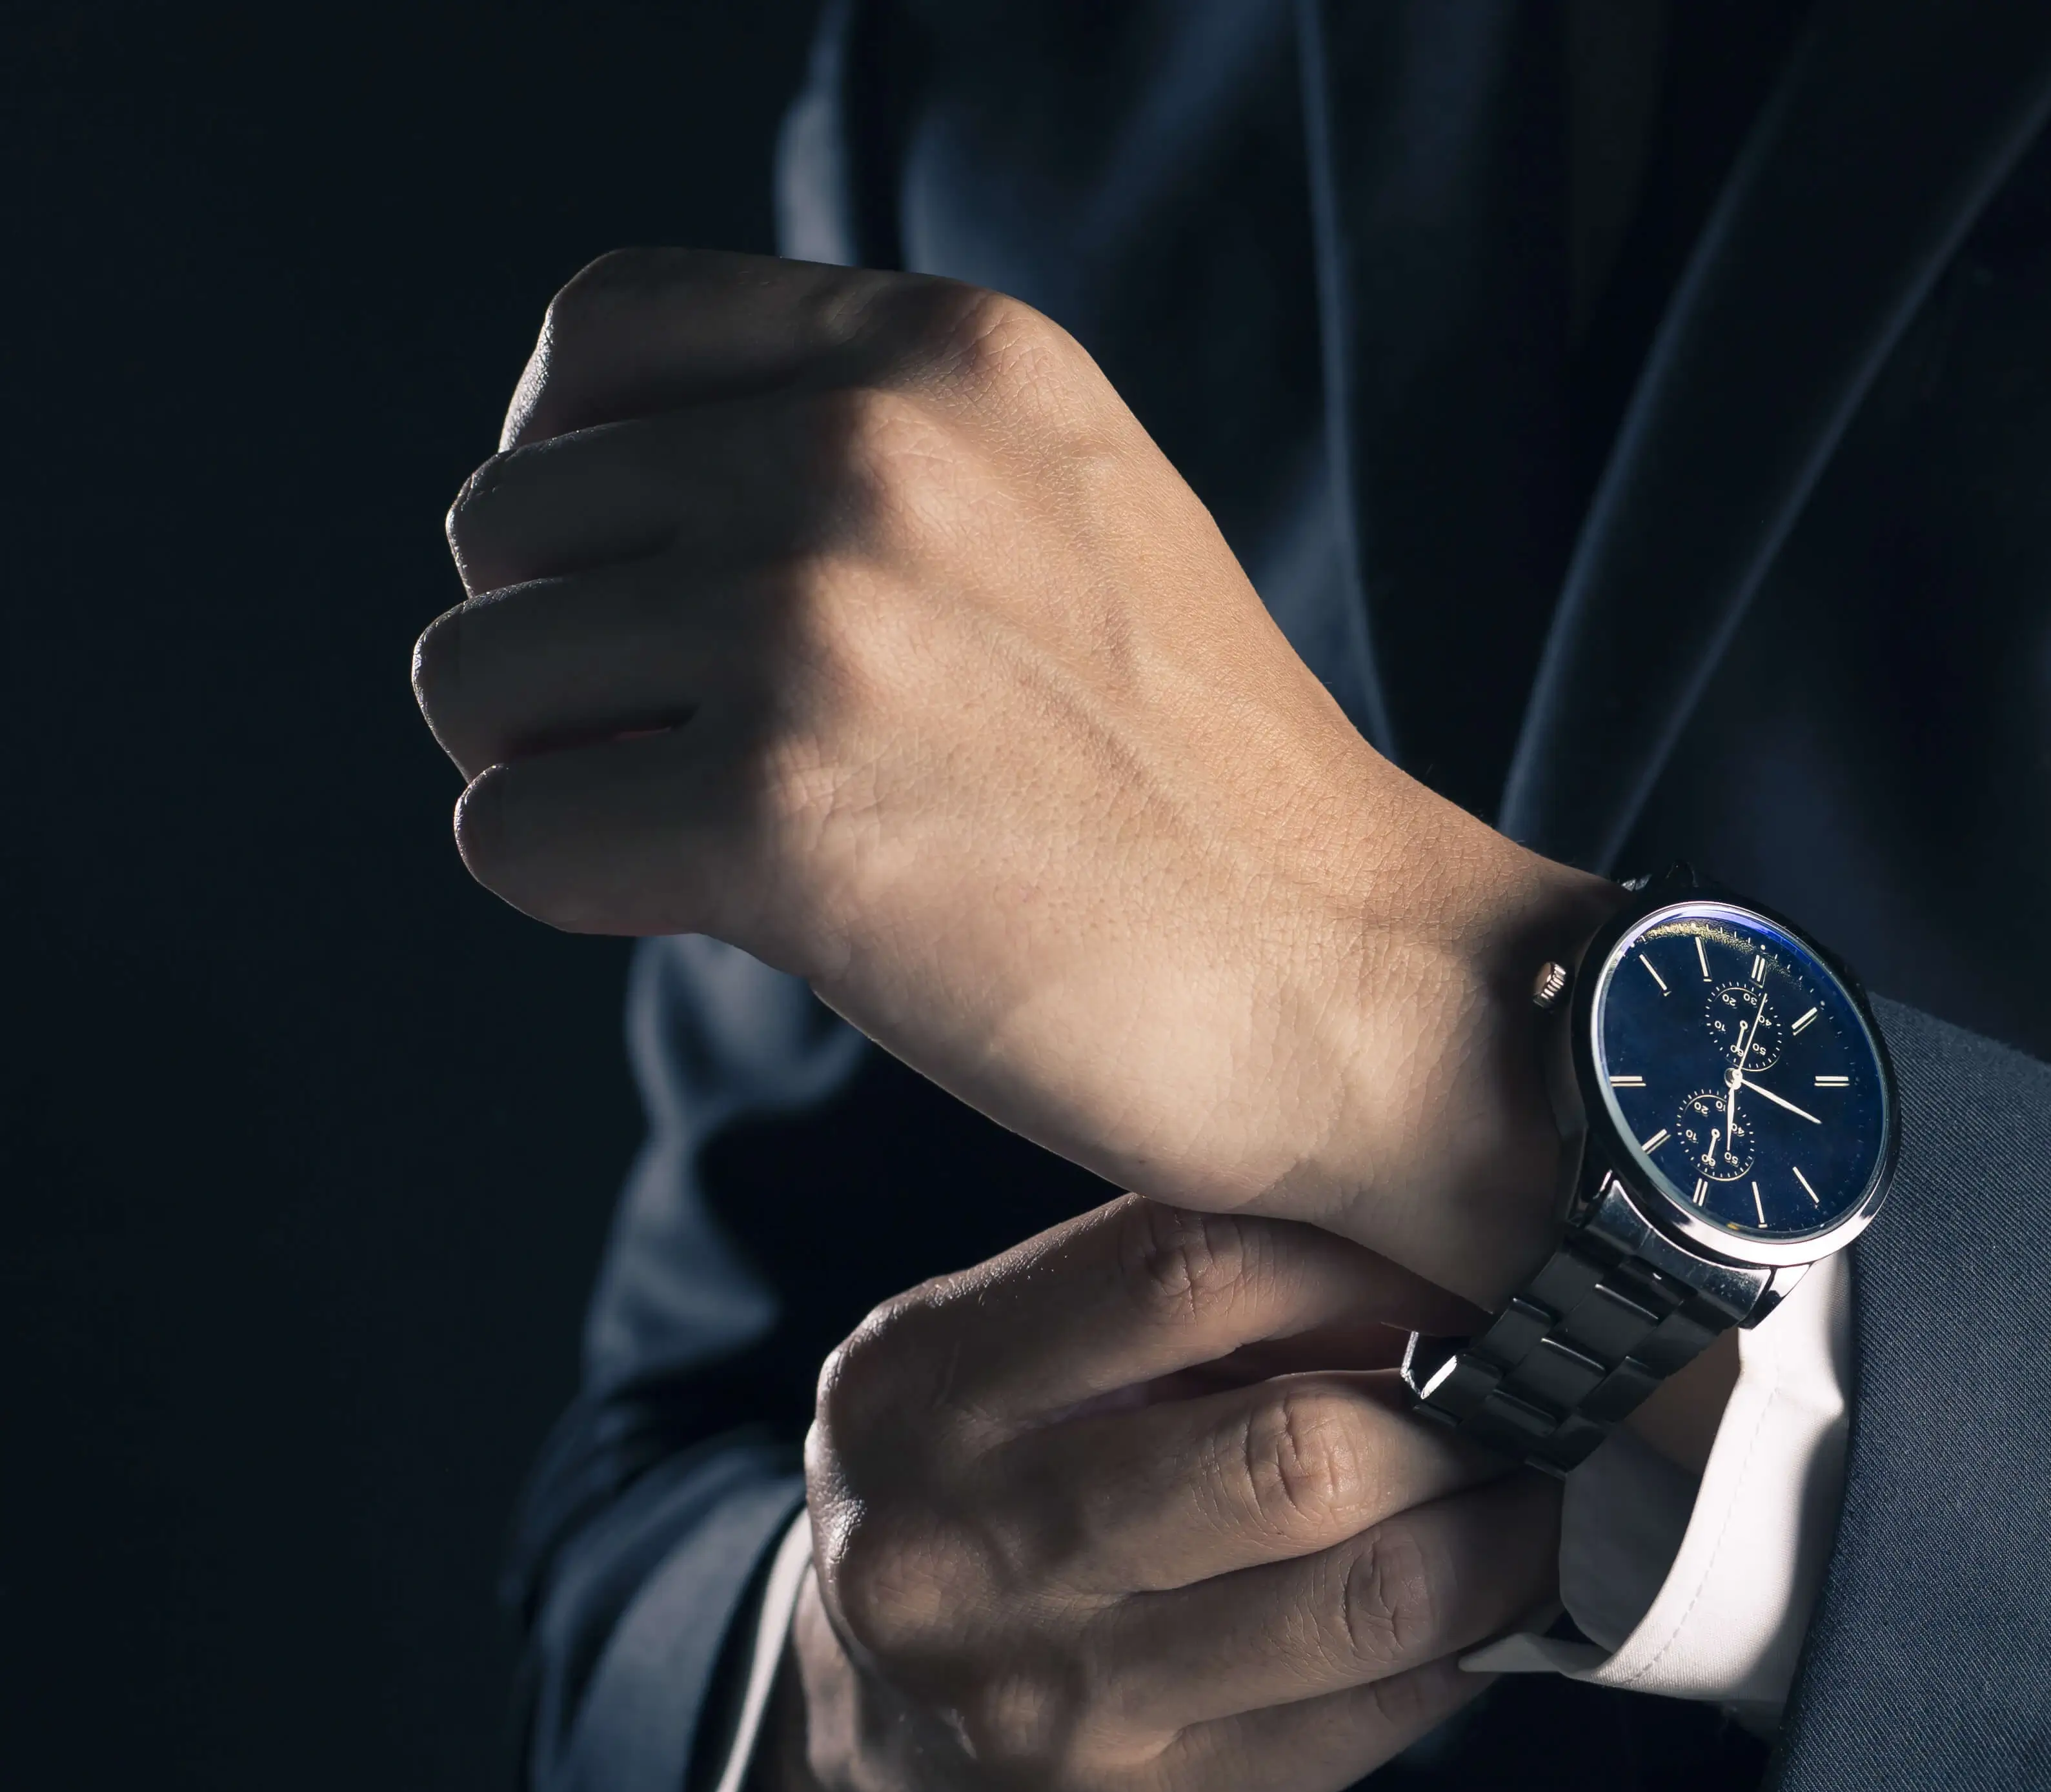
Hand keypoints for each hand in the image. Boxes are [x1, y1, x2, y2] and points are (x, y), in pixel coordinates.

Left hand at [415, 249, 1613, 1299]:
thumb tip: (599, 491)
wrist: (1365, 983)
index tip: (653, 596)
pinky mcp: (771, 813)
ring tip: (739, 840)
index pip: (601, 337)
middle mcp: (867, 448)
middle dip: (573, 656)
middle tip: (724, 761)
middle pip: (507, 522)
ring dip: (566, 778)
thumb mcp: (1065, 509)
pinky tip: (749, 919)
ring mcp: (814, 624)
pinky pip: (508, 839)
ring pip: (473, 679)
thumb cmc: (1200, 792)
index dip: (577, 477)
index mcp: (948, 352)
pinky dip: (591, 897)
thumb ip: (872, 445)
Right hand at [738, 1196, 1558, 1791]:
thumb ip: (1195, 1305)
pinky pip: (1378, 1714)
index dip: (1375, 1256)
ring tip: (1558, 1486)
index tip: (1473, 1264)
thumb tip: (1449, 1268)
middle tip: (1544, 1390)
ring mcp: (1047, 1709)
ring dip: (1507, 1532)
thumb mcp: (1022, 1369)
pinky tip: (1508, 1596)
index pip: (1190, 1269)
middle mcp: (958, 1552)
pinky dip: (1478, 1640)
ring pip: (1368, 1595)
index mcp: (920, 1389)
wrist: (872, 1752)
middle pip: (1298, 1451)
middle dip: (1461, 1413)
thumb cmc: (998, 1505)